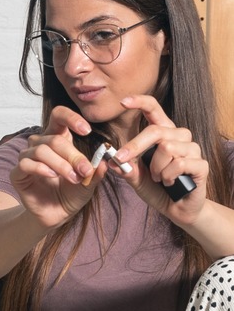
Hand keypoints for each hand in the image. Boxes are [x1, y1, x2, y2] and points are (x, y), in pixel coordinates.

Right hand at [9, 106, 106, 228]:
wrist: (56, 214)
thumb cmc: (71, 193)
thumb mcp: (89, 182)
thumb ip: (95, 171)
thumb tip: (104, 160)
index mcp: (57, 139)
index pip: (58, 116)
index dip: (71, 118)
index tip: (86, 130)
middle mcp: (40, 145)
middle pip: (54, 139)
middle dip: (72, 155)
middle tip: (85, 170)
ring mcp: (27, 158)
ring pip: (40, 150)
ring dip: (60, 164)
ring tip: (73, 178)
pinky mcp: (18, 173)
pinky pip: (26, 163)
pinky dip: (41, 168)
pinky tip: (52, 176)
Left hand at [111, 95, 207, 224]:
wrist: (176, 208)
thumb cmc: (156, 188)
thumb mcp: (135, 177)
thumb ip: (125, 167)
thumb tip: (110, 160)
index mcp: (162, 132)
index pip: (154, 109)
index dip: (139, 102)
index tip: (122, 102)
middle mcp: (179, 136)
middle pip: (156, 130)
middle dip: (135, 146)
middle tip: (121, 160)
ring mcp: (192, 149)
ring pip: (167, 148)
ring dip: (155, 168)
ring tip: (158, 178)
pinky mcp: (201, 164)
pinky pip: (179, 164)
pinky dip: (168, 176)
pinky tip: (170, 183)